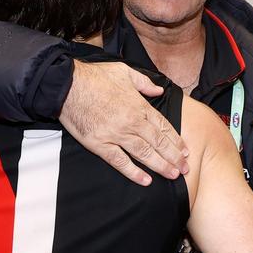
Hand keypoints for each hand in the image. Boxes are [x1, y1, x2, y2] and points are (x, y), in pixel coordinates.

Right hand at [59, 60, 188, 185]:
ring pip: (144, 153)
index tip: (185, 151)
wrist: (67, 85)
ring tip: (173, 175)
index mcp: (138, 105)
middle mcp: (131, 121)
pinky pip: (120, 161)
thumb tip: (159, 90)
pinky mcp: (100, 144)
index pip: (163, 126)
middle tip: (185, 169)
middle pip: (158, 142)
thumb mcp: (124, 71)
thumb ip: (144, 82)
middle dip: (174, 157)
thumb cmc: (94, 76)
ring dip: (160, 166)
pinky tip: (146, 181)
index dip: (176, 140)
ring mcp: (116, 134)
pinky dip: (134, 172)